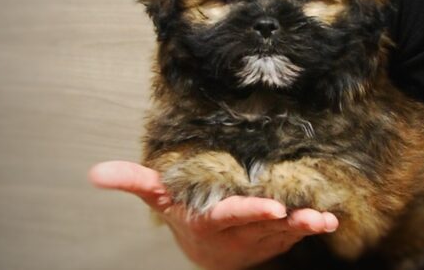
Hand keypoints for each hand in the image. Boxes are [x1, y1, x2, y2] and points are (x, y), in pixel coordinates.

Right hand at [88, 161, 338, 269]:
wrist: (207, 251)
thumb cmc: (185, 214)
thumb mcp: (159, 198)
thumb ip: (134, 182)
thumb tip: (94, 172)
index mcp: (209, 222)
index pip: (230, 217)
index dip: (249, 213)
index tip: (270, 207)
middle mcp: (236, 235)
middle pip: (264, 229)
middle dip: (287, 224)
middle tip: (310, 217)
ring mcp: (257, 240)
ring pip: (283, 235)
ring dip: (304, 227)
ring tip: (324, 220)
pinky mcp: (273, 240)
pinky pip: (292, 236)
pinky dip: (311, 229)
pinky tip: (330, 220)